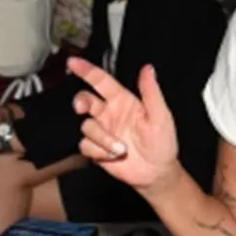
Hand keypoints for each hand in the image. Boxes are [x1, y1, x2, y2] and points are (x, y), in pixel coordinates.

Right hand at [69, 59, 181, 195]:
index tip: (73, 62)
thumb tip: (148, 68)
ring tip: (122, 148)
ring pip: (86, 127)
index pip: (102, 81)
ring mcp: (102, 131)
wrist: (156, 172)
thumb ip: (151, 92)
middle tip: (82, 107)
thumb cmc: (163, 143)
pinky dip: (100, 151)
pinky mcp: (96, 149)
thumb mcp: (160, 116)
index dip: (87, 70)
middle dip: (81, 102)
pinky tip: (115, 156)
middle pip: (85, 100)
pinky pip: (86, 145)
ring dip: (103, 139)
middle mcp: (110, 113)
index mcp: (124, 101)